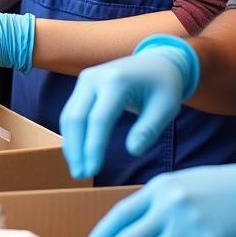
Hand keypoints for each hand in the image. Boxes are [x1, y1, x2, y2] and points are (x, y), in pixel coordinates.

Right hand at [59, 35, 199, 179]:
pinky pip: (72, 111)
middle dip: (76, 149)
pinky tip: (78, 152)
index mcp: (117, 81)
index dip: (93, 147)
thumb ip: (149, 129)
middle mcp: (95, 77)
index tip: (93, 171)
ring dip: (71, 144)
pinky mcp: (83, 84)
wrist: (157, 61)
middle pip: (76, 117)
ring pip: (69, 115)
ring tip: (78, 169)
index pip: (99, 119)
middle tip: (80, 175)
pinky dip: (72, 134)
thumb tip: (132, 151)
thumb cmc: (164, 86)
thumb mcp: (166, 108)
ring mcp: (86, 78)